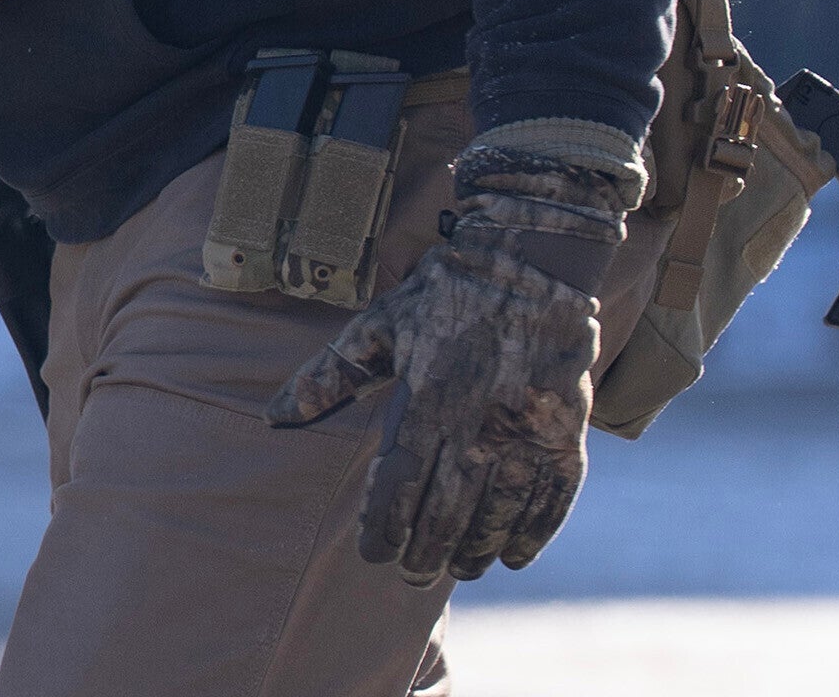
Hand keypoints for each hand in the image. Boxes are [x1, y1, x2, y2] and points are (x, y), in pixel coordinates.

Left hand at [265, 147, 634, 578]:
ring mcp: (526, 428)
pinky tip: (514, 556)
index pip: (399, 481)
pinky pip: (552, 497)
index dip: (385, 524)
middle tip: (411, 577)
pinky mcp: (567, 429)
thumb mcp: (377, 326)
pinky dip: (534, 532)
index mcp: (425, 397)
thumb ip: (326, 376)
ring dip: (476, 548)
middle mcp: (477, 421)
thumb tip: (271, 417)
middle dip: (427, 549)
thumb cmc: (442, 294)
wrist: (529, 262)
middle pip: (447, 506)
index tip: (372, 553)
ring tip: (456, 571)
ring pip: (499, 510)